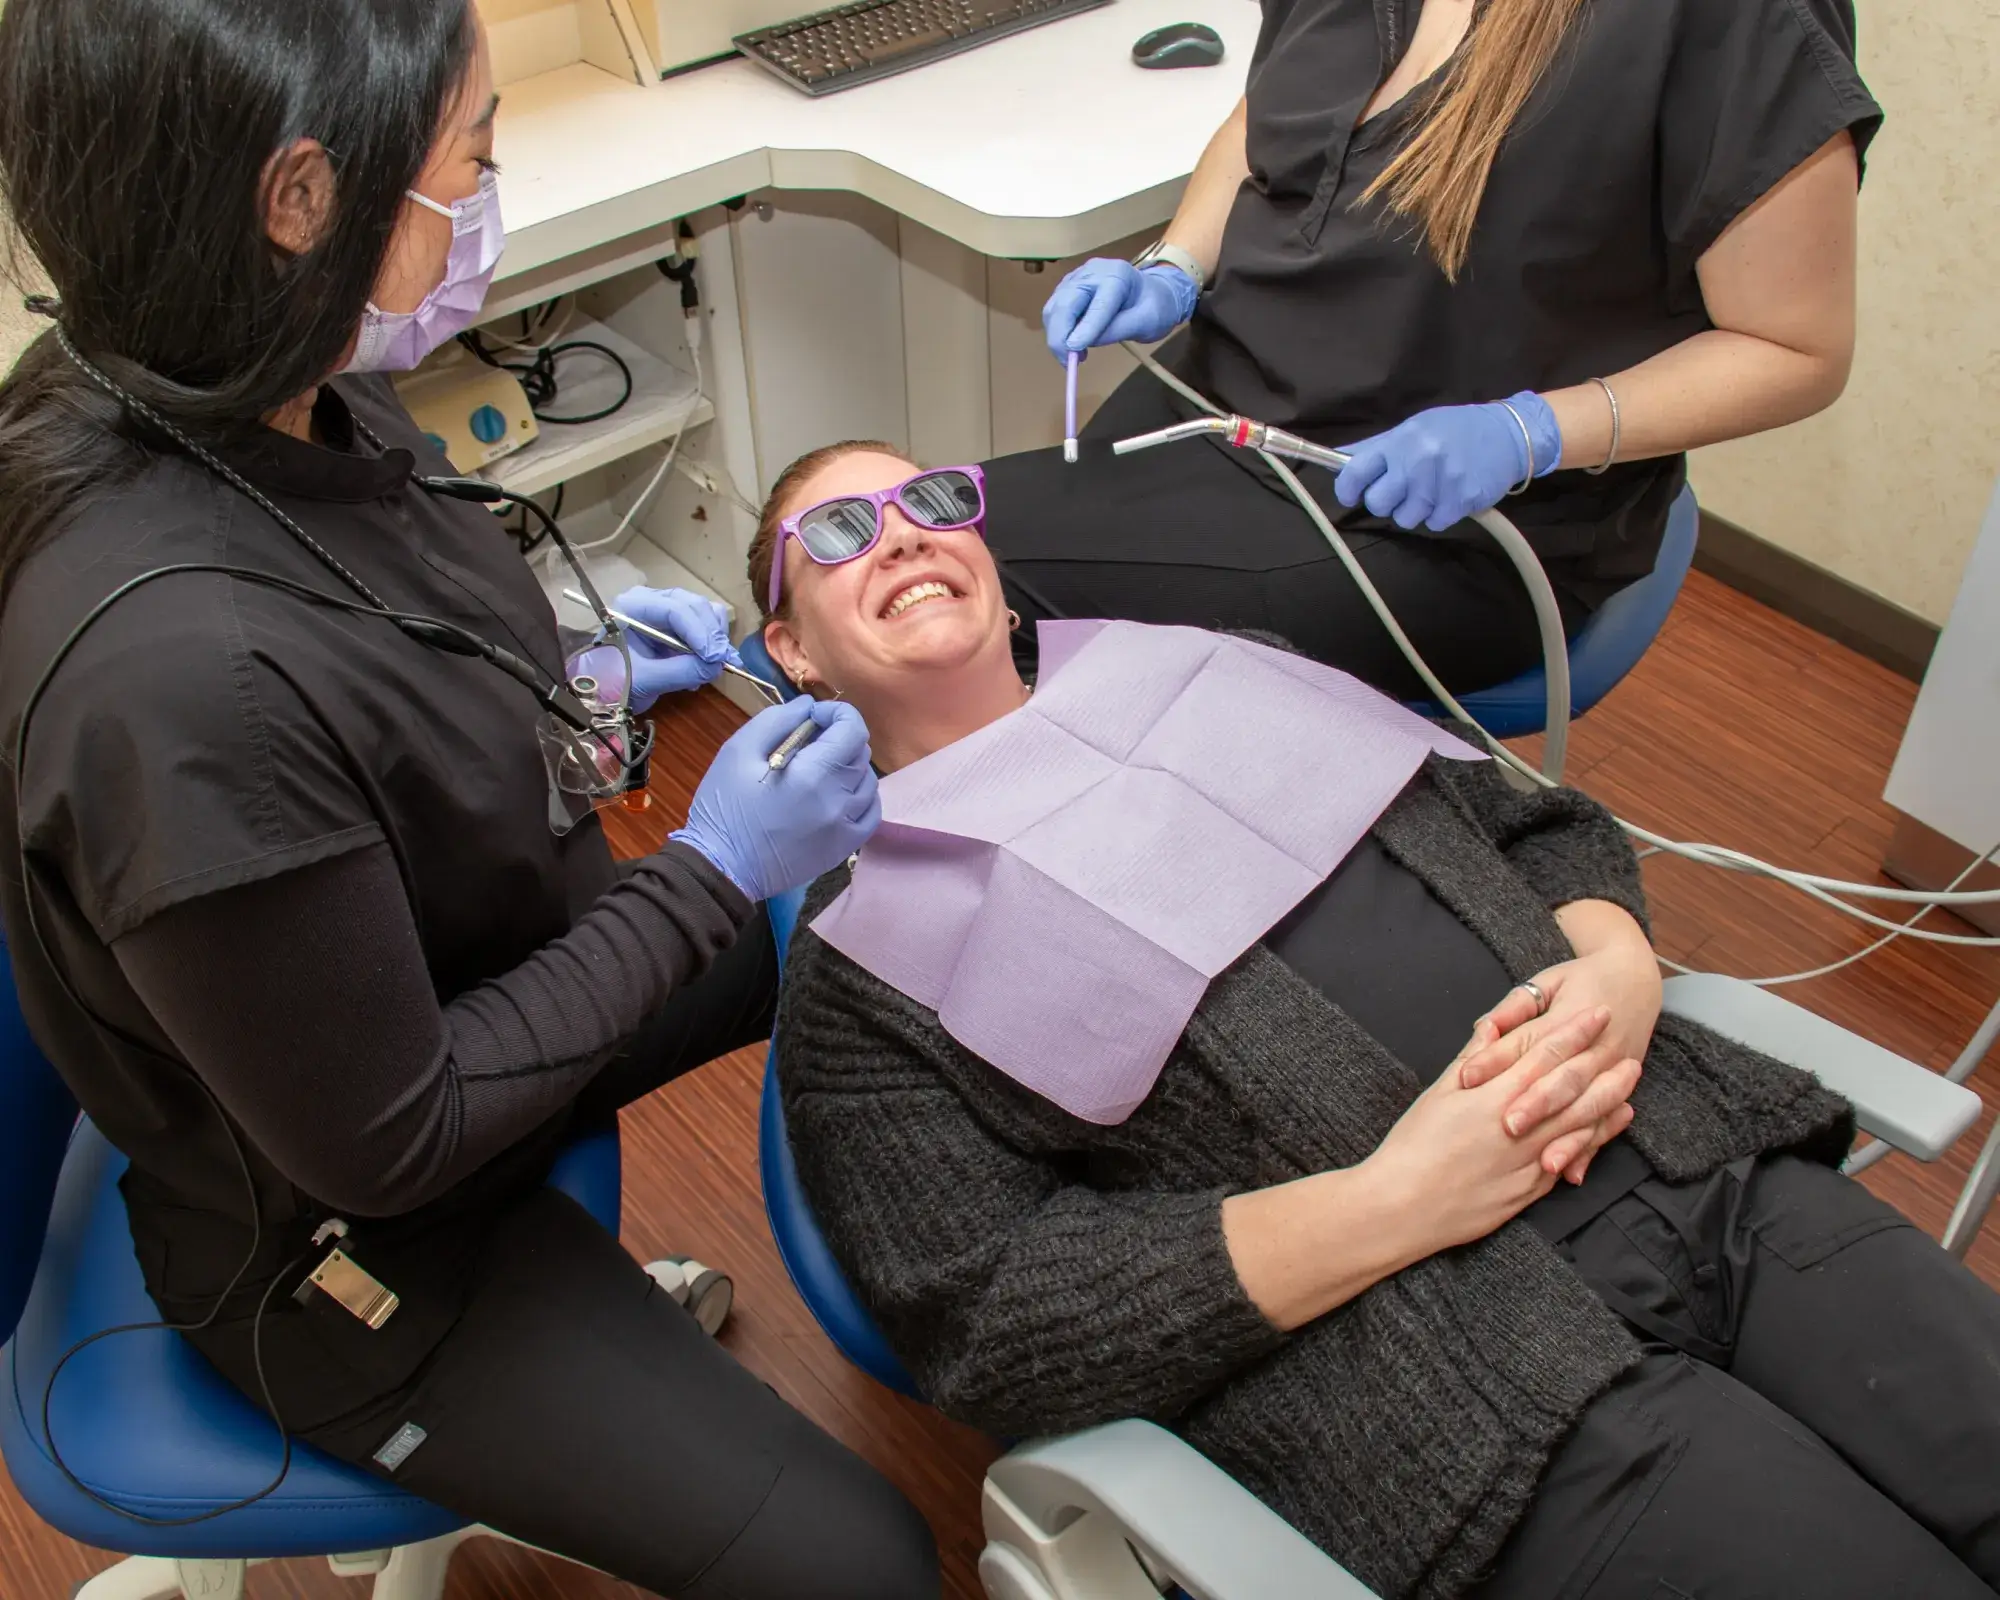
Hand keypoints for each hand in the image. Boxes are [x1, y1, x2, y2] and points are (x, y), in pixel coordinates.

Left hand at [611, 586, 741, 711]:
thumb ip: (680, 671)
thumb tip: (716, 666)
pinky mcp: (677, 626)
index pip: (675, 608)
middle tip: (722, 662)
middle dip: (712, 633)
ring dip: (715, 639)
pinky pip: (704, 628)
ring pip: (704, 613)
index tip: (714, 657)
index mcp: (633, 606)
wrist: (601, 691)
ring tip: (711, 667)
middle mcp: (652, 601)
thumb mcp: (645, 679)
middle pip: (694, 605)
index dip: (699, 631)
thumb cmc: (613, 682)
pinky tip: (704, 668)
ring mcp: (666, 612)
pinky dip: (712, 645)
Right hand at [671, 700, 881, 902]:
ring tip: (820, 771)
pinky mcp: (844, 848)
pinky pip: (871, 814)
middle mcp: (838, 800)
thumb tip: (808, 706)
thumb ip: (776, 720)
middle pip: (860, 753)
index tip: (814, 718)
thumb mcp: (738, 751)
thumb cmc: (724, 807)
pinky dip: (862, 797)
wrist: (722, 868)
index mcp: (813, 774)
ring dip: (850, 767)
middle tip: (808, 744)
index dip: (838, 713)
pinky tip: (840, 794)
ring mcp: (844, 827)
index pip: (853, 729)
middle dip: (838, 738)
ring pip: (868, 782)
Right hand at [1041, 258, 1199, 361]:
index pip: (1097, 305)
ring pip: (1054, 308)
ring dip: (1057, 336)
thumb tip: (1084, 342)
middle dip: (1060, 335)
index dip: (1084, 329)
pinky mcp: (1067, 287)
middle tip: (1067, 363)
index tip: (1073, 352)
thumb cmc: (1154, 307)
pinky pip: (1054, 310)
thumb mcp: (1147, 321)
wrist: (1153, 293)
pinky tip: (1073, 344)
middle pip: (1065, 303)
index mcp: (1117, 275)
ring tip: (1074, 357)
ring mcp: (1077, 278)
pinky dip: (1057, 331)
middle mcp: (1093, 271)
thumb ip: (1118, 329)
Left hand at [1333, 392, 1562, 531]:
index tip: (1353, 493)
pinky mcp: (1461, 501)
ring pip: (1405, 518)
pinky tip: (1450, 496)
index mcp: (1400, 440)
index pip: (1355, 471)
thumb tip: (1335, 459)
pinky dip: (1439, 514)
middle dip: (1386, 501)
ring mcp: (1440, 483)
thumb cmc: (1454, 430)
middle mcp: (1417, 461)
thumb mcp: (1414, 427)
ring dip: (1415, 510)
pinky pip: (1433, 524)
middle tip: (1402, 489)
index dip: (1348, 488)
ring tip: (1432, 489)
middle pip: (1378, 503)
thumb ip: (1375, 447)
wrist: (1508, 434)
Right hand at [1367, 1007, 1641, 1255]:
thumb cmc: (1413, 1146)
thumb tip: (1493, 1030)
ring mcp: (1528, 1161)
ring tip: (1629, 1087)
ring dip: (1609, 1104)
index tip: (1598, 1013)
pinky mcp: (1529, 1190)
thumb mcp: (1437, 1094)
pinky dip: (1592, 1141)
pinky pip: (1569, 1159)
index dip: (1575, 1032)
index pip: (1545, 1055)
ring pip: (1580, 1125)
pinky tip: (1605, 1129)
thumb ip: (1471, 1060)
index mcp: (1495, 1096)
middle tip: (1632, 1052)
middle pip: (1574, 1090)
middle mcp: (1519, 1126)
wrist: (1404, 1205)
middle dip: (1605, 1068)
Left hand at [1460, 944, 1661, 1183]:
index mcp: (1569, 1018)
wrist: (1635, 979)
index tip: (1467, 1079)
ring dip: (1567, 1137)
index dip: (1499, 1060)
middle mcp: (1594, 1048)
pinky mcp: (1619, 1089)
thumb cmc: (1580, 981)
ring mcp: (1612, 1071)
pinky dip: (1587, 1150)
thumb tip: (1484, 1026)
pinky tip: (1569, 1173)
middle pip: (1563, 1080)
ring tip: (1545, 1162)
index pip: (1530, 1042)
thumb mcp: (1546, 983)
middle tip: (1508, 1126)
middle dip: (1537, 1104)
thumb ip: (1515, 1006)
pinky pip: (1603, 1125)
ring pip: (1587, 1108)